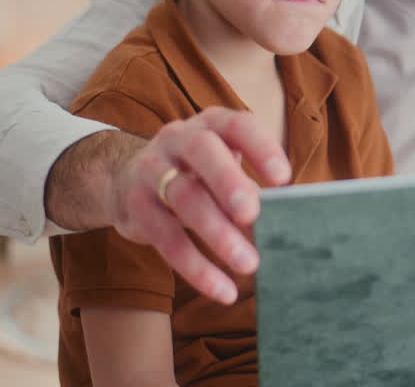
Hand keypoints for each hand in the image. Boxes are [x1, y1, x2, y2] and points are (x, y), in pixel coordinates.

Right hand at [109, 107, 289, 303]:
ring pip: (183, 197)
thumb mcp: (224, 167)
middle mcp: (178, 138)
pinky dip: (196, 267)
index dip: (261, 149)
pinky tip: (223, 290)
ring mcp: (152, 170)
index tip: (283, 178)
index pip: (238, 125)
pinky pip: (165, 238)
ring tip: (249, 264)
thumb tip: (290, 221)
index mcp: (212, 124)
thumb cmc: (198, 174)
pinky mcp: (135, 207)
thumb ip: (253, 187)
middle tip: (253, 215)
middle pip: (202, 152)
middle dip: (228, 182)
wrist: (125, 178)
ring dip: (218, 233)